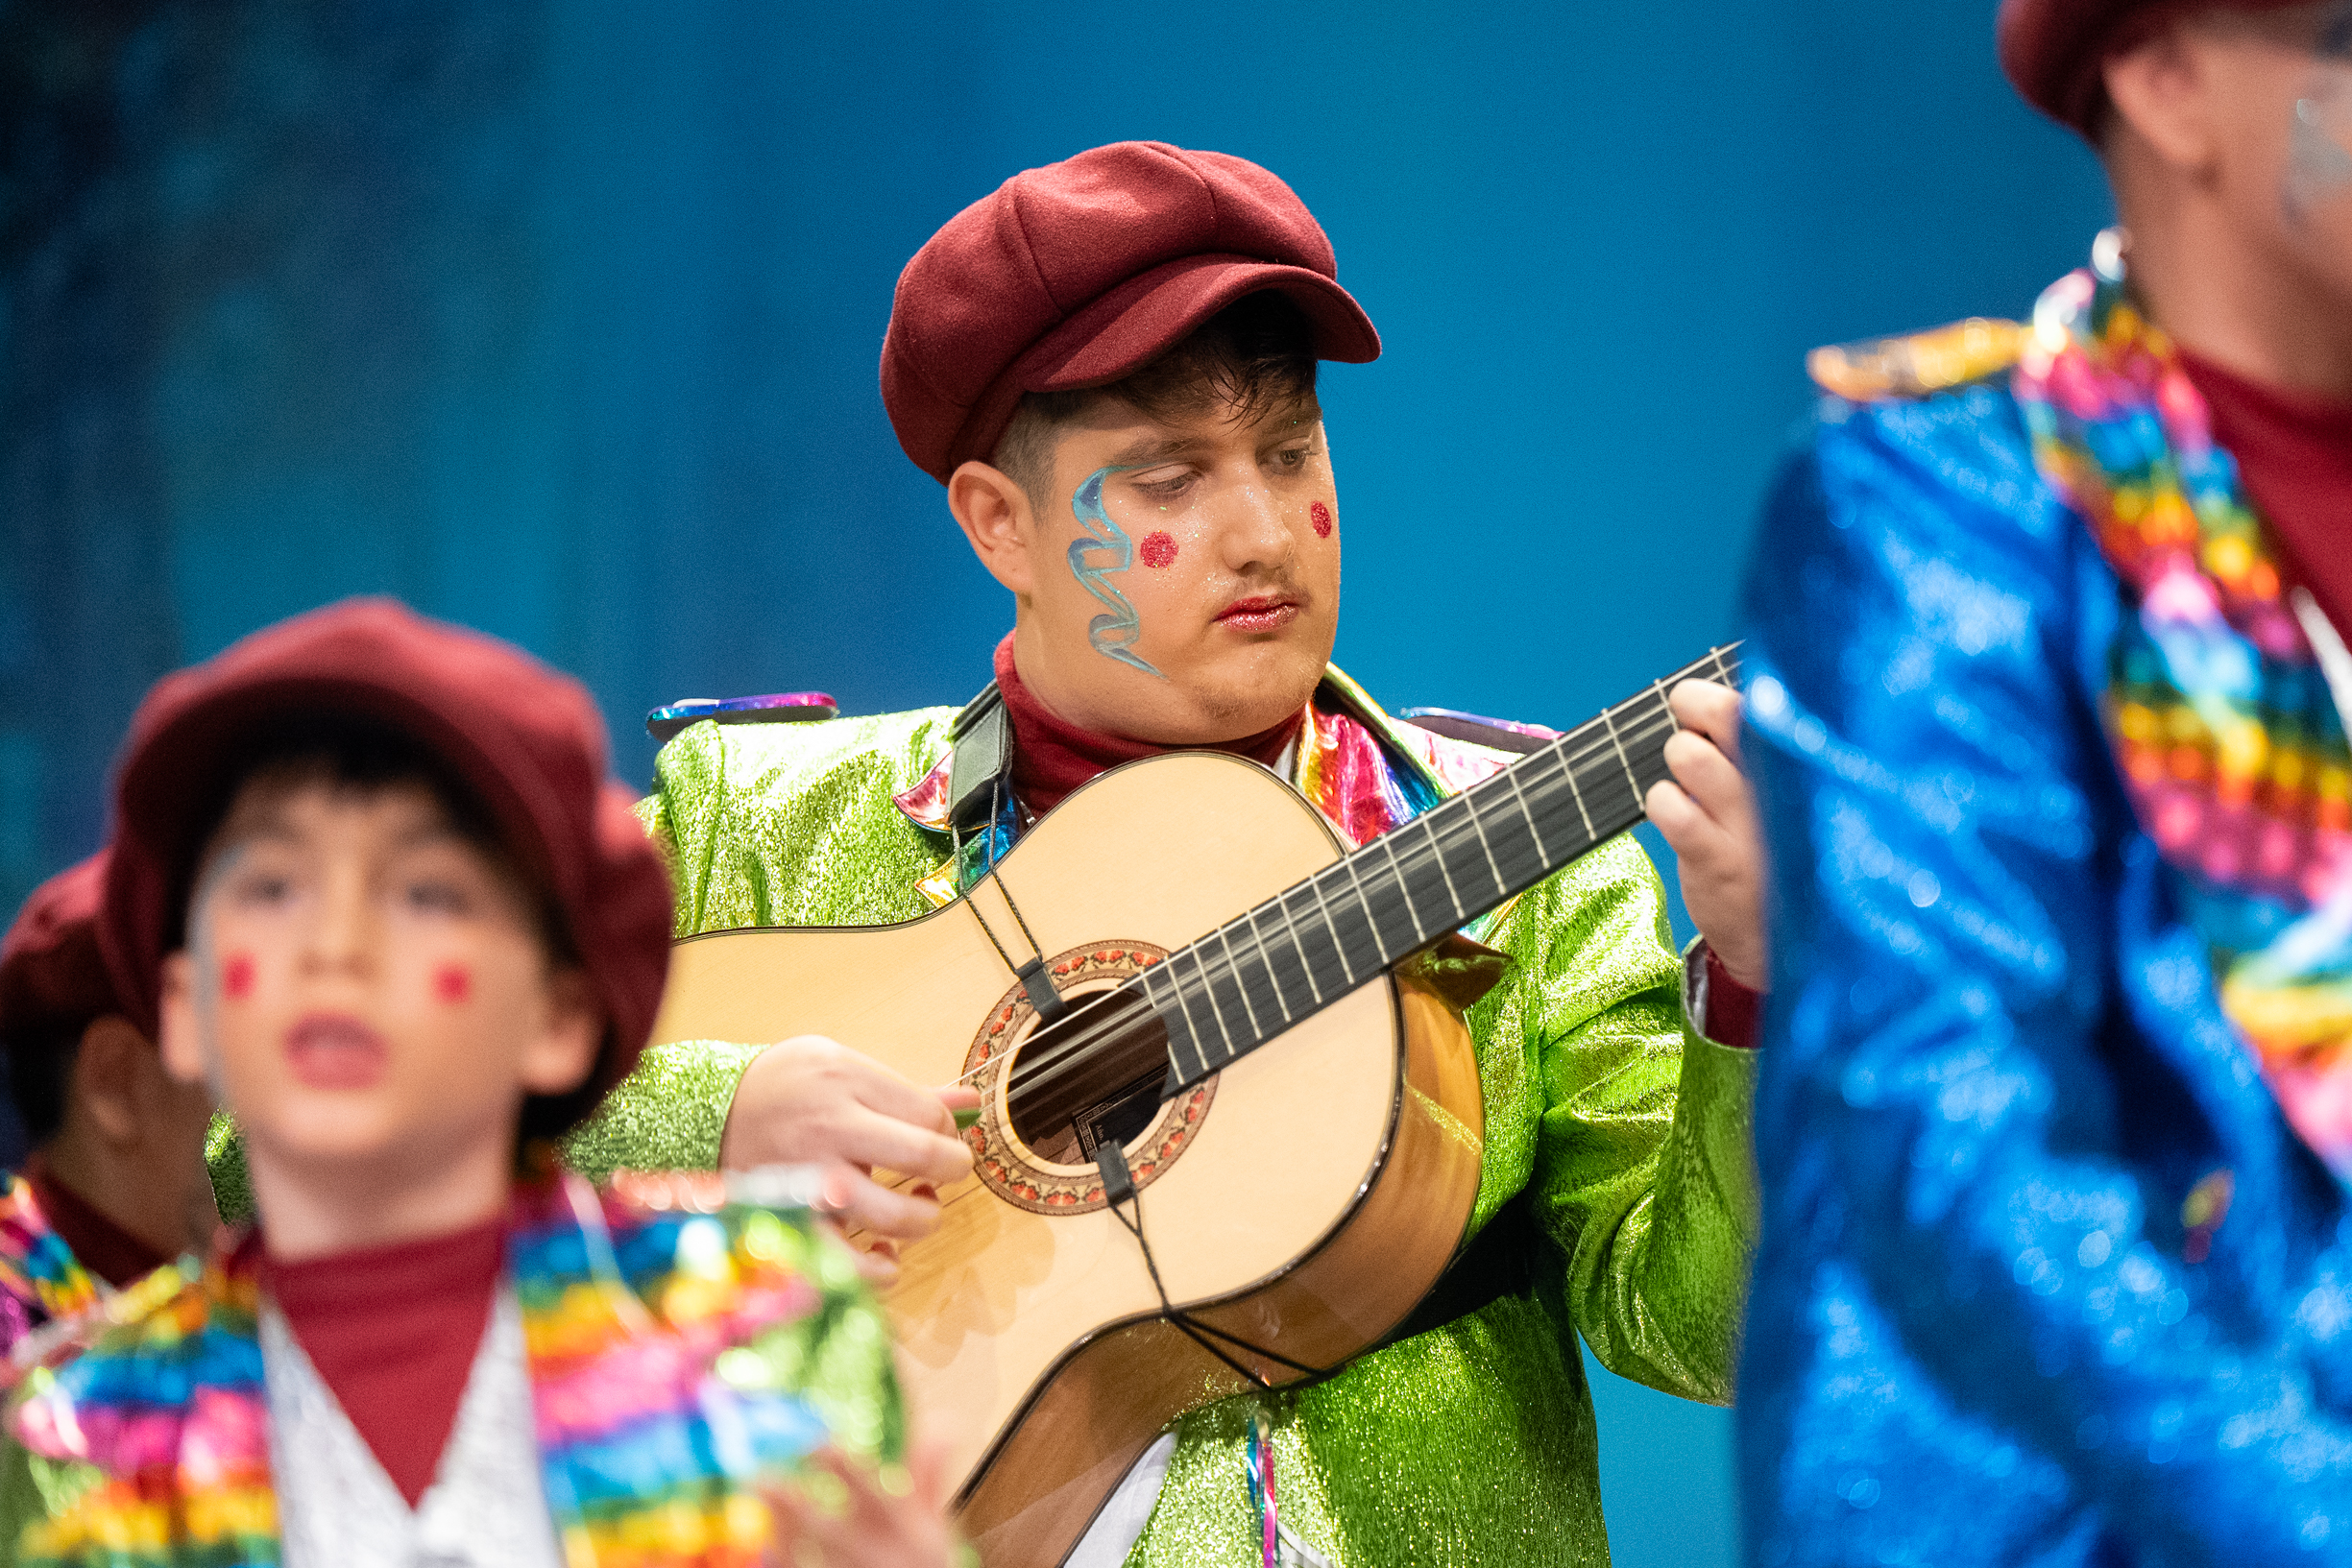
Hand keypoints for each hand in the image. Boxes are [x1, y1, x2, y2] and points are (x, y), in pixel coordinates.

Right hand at [722, 1037, 977, 1257]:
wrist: (706, 1112)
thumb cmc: (784, 1086)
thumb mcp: (841, 1065)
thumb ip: (907, 1091)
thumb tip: (971, 1100)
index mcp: (845, 1083)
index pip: (930, 1115)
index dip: (949, 1132)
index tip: (941, 1138)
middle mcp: (829, 1131)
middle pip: (923, 1156)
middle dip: (953, 1169)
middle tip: (945, 1173)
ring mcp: (810, 1182)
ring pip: (893, 1217)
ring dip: (924, 1219)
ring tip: (919, 1209)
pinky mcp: (792, 1225)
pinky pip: (848, 1266)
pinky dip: (880, 1270)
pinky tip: (886, 1255)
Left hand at [763, 1440, 957, 1567]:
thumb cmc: (924, 1565)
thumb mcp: (936, 1524)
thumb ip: (930, 1475)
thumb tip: (945, 1421)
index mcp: (905, 1531)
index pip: (871, 1493)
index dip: (842, 1468)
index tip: (814, 1442)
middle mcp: (876, 1556)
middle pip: (827, 1530)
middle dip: (793, 1503)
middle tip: (762, 1474)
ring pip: (806, 1558)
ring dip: (779, 1527)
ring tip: (757, 1494)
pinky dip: (779, 1558)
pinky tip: (765, 1538)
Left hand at [1644, 679, 1767, 990]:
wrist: (1783, 941)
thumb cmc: (1778, 850)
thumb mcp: (1792, 797)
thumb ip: (1768, 747)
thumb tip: (1714, 694)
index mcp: (1806, 765)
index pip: (1771, 700)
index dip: (1730, 693)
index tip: (1718, 709)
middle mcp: (1785, 788)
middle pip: (1727, 710)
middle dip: (1695, 703)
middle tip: (1692, 721)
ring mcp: (1750, 824)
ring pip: (1687, 753)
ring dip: (1678, 757)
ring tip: (1694, 780)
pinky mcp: (1715, 858)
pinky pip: (1668, 805)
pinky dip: (1661, 802)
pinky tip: (1678, 816)